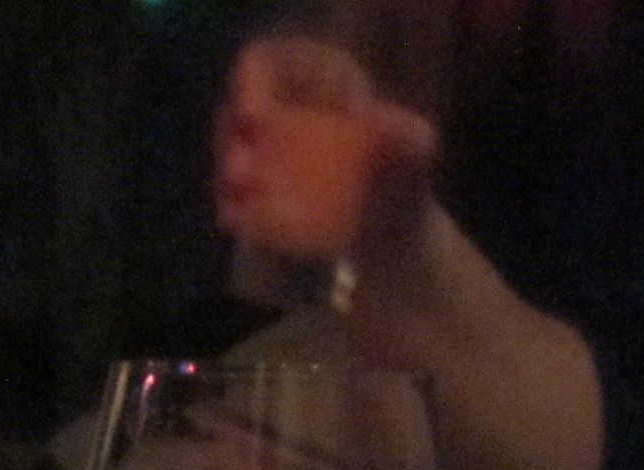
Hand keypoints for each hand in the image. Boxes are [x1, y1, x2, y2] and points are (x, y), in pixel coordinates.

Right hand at [212, 36, 437, 265]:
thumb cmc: (404, 180)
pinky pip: (234, 195)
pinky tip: (237, 222)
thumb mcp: (416, 154)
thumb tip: (381, 124)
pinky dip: (235, 208)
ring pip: (230, 152)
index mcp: (316, 80)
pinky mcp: (256, 192)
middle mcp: (281, 108)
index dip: (254, 81)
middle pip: (238, 109)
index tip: (255, 118)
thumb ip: (408, 138)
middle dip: (231, 138)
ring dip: (227, 176)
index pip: (273, 63)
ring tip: (238, 204)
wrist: (390, 233)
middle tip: (241, 172)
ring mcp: (264, 152)